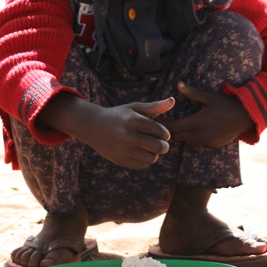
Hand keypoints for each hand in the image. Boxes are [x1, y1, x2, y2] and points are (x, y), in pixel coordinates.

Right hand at [37, 93, 174, 168]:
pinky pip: (141, 165)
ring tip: (150, 149)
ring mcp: (124, 149)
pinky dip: (144, 161)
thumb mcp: (135, 108)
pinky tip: (140, 153)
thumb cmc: (119, 115)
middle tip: (162, 144)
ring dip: (154, 154)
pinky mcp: (119, 159)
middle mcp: (129, 135)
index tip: (162, 134)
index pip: (161, 131)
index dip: (165, 134)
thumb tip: (173, 101)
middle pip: (159, 147)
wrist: (93, 126)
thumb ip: (154, 106)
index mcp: (134, 121)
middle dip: (164, 146)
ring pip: (151, 158)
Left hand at [158, 81, 252, 147]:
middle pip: (178, 136)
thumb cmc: (228, 103)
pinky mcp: (213, 145)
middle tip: (163, 123)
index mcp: (198, 122)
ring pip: (186, 141)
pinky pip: (197, 143)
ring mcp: (207, 142)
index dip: (165, 124)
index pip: (174, 127)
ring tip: (176, 126)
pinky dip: (192, 138)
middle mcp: (200, 135)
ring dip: (181, 134)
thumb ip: (192, 92)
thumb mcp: (210, 96)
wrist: (247, 116)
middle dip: (170, 130)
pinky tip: (192, 130)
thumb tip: (178, 84)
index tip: (157, 119)